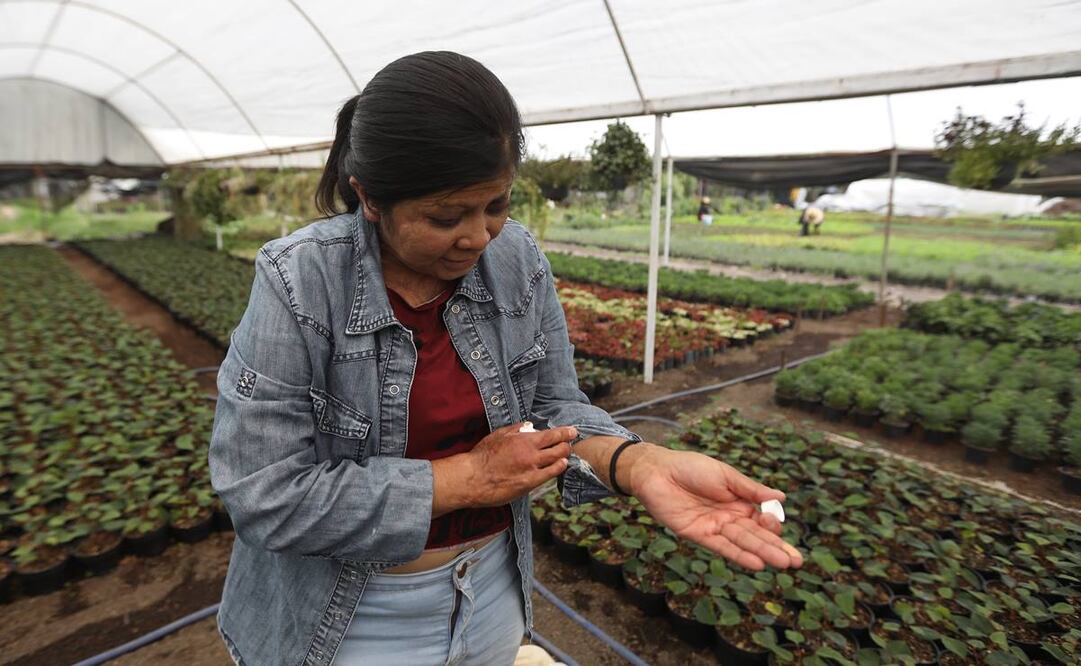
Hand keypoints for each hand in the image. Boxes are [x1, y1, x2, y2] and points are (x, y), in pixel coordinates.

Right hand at [464, 423, 575, 507]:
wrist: (473, 478)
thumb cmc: (482, 456)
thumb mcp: (498, 435)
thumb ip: (516, 429)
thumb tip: (528, 425)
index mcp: (524, 440)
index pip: (552, 434)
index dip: (565, 432)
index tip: (572, 431)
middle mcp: (531, 455)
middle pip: (559, 448)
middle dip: (567, 445)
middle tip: (569, 443)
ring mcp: (532, 470)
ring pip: (557, 462)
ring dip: (564, 457)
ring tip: (566, 455)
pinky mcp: (529, 484)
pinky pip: (549, 476)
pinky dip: (557, 469)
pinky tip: (560, 466)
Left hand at [626, 445, 802, 570]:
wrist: (657, 471)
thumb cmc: (691, 467)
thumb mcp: (725, 475)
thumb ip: (751, 490)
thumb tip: (782, 498)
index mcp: (738, 500)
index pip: (761, 518)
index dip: (772, 524)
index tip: (778, 524)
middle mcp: (729, 516)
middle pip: (756, 535)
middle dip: (776, 547)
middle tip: (796, 561)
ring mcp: (714, 527)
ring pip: (742, 542)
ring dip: (763, 553)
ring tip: (784, 564)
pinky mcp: (698, 534)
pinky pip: (721, 547)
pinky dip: (738, 555)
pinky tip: (756, 564)